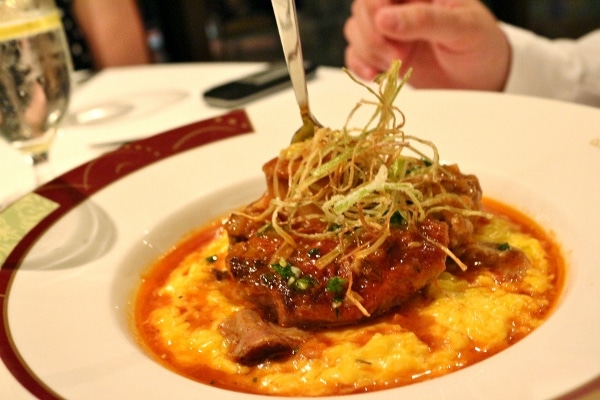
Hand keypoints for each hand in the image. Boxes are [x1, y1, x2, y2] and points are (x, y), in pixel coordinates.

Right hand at [343, 0, 510, 90]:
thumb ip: (424, 21)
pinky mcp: (382, 52)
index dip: (376, 8)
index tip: (388, 29)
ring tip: (396, 66)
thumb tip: (383, 19)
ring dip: (369, 52)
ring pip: (355, 30)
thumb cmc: (480, 45)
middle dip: (374, 36)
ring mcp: (389, 28)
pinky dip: (359, 65)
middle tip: (400, 57)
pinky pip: (354, 53)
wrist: (482, 78)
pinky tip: (374, 74)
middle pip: (363, 9)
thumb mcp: (462, 29)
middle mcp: (401, 4)